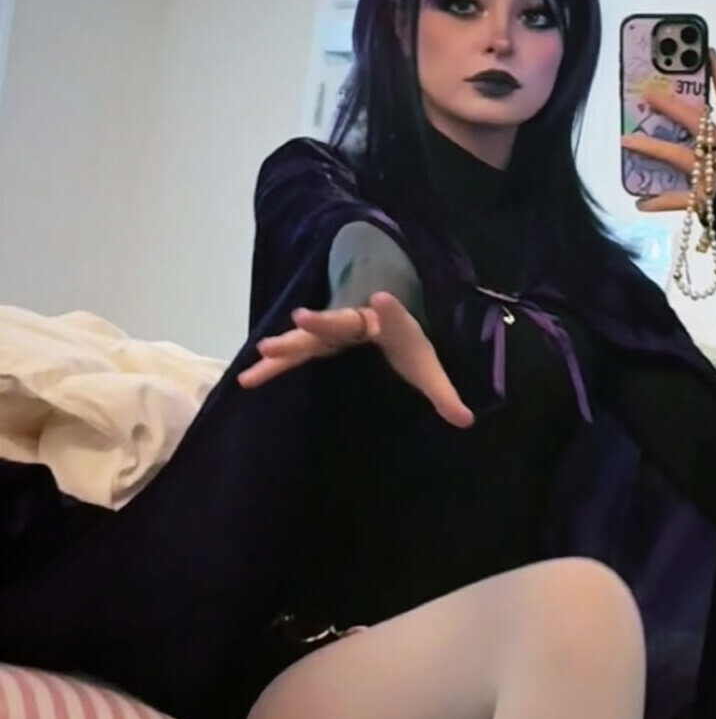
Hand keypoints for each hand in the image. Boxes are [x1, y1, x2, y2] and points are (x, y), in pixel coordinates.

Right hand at [238, 291, 473, 428]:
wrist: (382, 310)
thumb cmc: (404, 340)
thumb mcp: (426, 365)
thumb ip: (443, 392)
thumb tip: (465, 420)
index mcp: (388, 322)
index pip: (390, 316)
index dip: (388, 309)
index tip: (382, 297)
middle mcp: (356, 320)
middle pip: (338, 320)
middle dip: (321, 321)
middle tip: (300, 318)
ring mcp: (331, 330)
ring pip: (308, 336)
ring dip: (287, 344)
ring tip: (263, 350)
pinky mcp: (315, 342)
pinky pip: (293, 353)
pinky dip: (272, 364)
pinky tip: (247, 377)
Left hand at [620, 48, 715, 213]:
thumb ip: (709, 141)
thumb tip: (678, 119)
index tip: (707, 53)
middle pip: (698, 123)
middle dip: (672, 106)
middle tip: (647, 94)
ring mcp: (715, 176)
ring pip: (679, 156)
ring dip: (651, 147)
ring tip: (626, 140)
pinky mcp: (704, 200)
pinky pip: (675, 200)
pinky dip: (656, 202)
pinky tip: (639, 202)